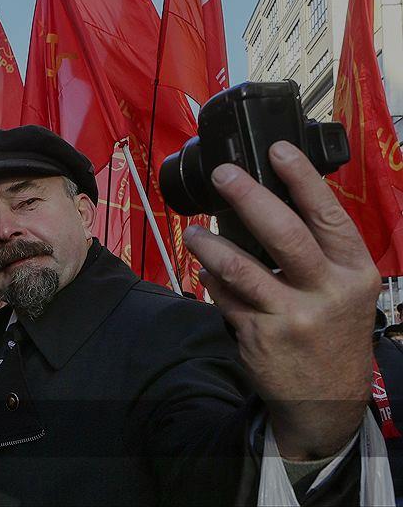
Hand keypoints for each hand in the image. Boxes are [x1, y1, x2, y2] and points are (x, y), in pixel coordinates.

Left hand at [184, 141, 380, 459]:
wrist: (326, 400)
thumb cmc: (334, 331)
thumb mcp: (346, 289)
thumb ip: (320, 251)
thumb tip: (274, 200)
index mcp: (354, 272)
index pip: (328, 215)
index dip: (301, 179)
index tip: (276, 150)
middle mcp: (326, 292)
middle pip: (283, 234)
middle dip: (248, 197)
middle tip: (222, 175)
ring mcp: (290, 316)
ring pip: (240, 268)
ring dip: (210, 244)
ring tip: (194, 231)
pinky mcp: (258, 336)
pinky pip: (224, 298)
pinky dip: (211, 282)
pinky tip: (205, 272)